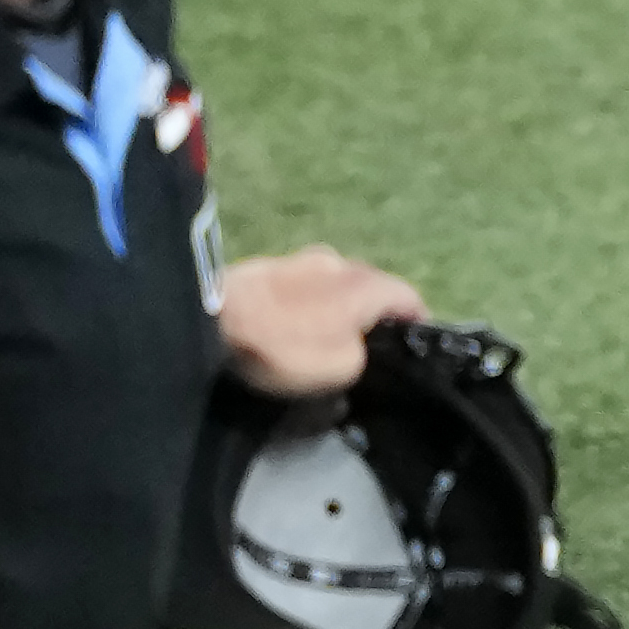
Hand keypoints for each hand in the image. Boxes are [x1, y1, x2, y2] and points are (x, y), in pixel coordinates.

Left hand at [212, 243, 426, 399]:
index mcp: (365, 283)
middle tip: (369, 351)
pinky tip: (294, 328)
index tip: (414, 349)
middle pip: (372, 289)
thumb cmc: (284, 346)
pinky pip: (306, 288)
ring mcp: (302, 259)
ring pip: (337, 286)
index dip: (417, 326)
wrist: (210, 319)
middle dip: (375, 317)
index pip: (410, 298)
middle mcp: (340, 261)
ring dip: (340, 310)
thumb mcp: (341, 370)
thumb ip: (364, 359)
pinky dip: (310, 307)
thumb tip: (360, 352)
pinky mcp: (270, 266)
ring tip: (329, 340)